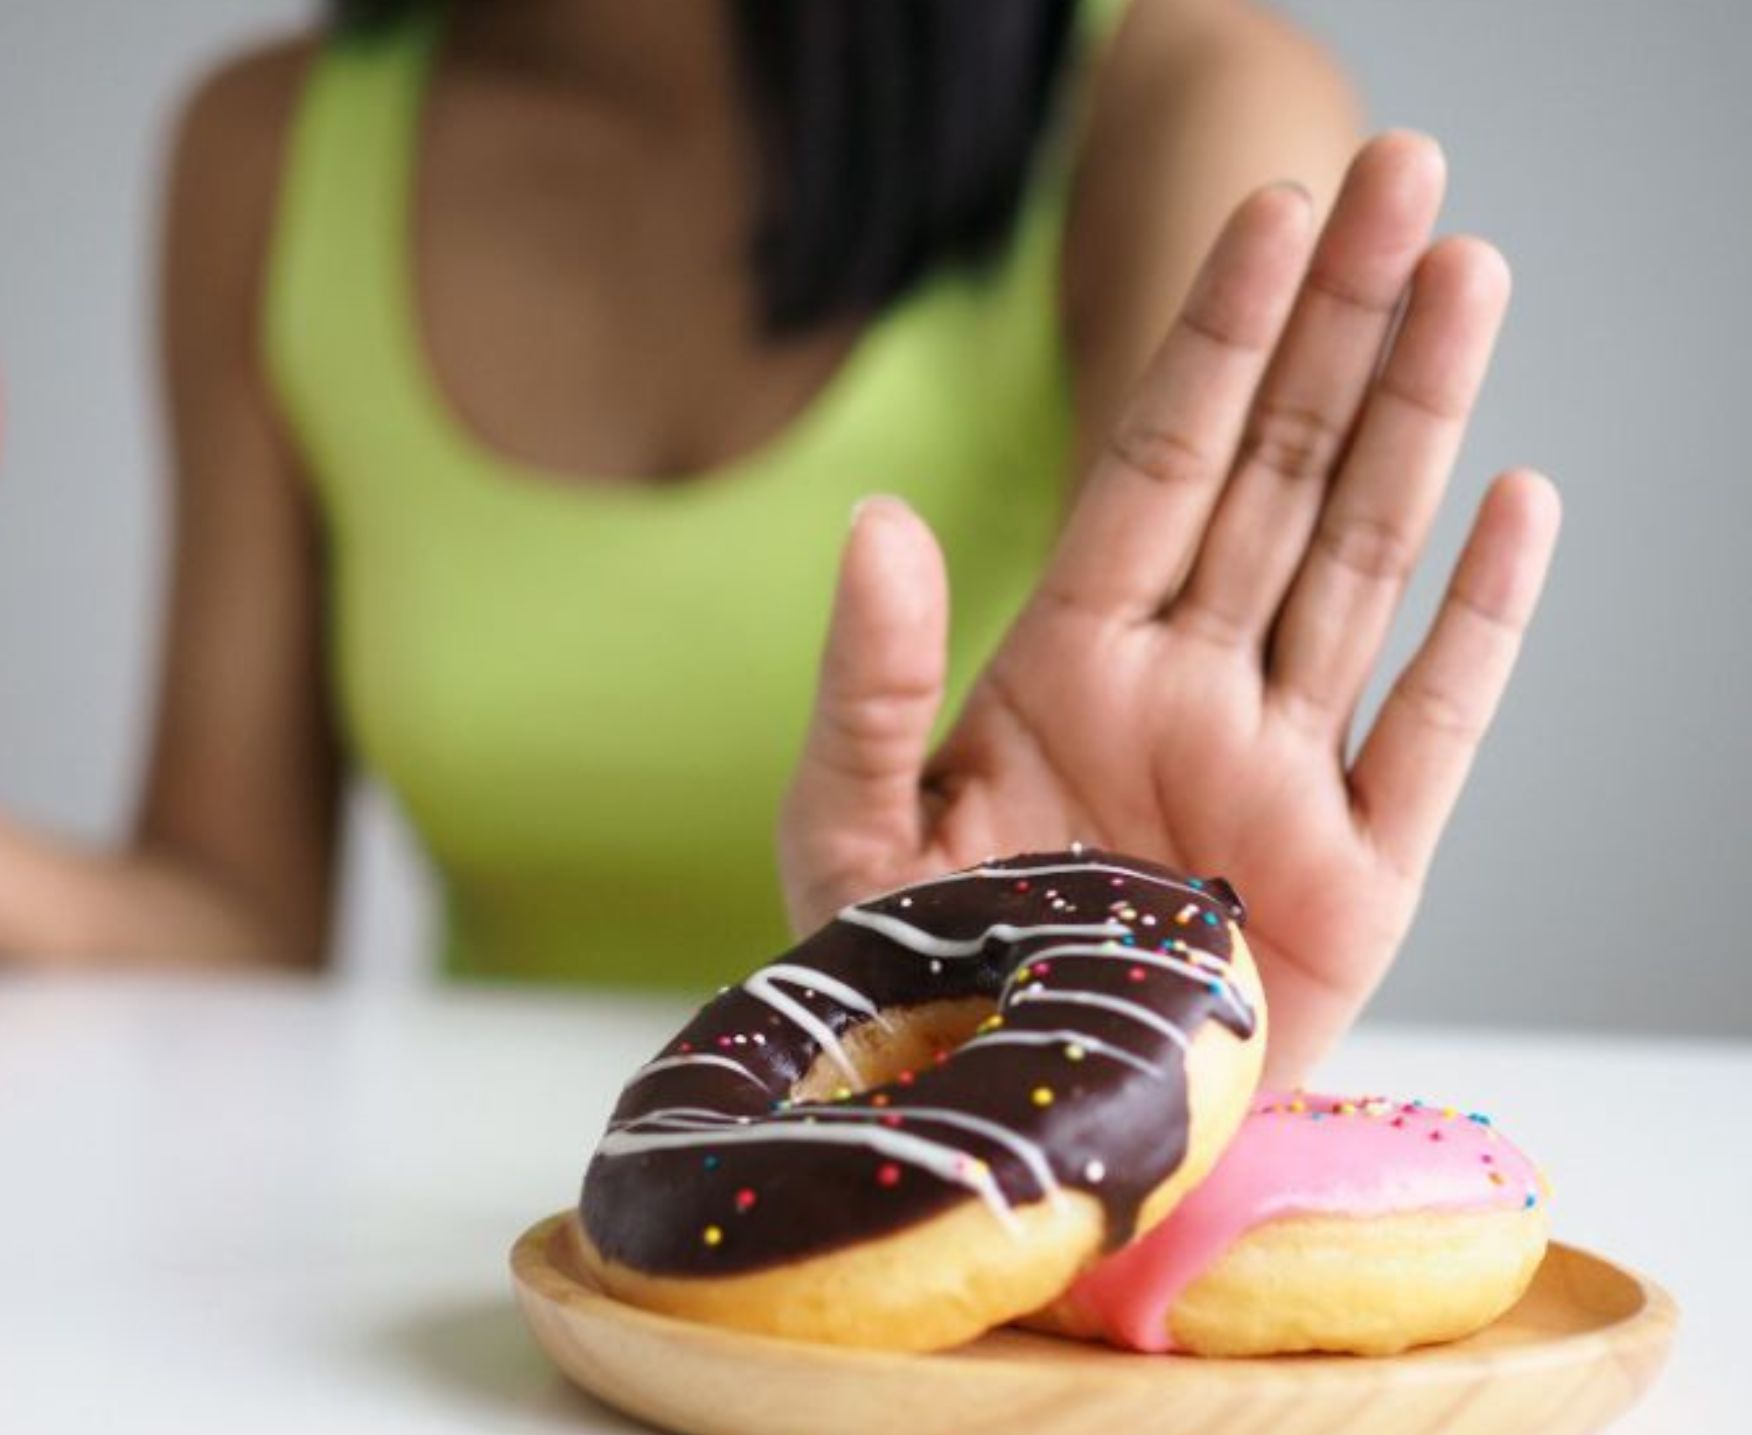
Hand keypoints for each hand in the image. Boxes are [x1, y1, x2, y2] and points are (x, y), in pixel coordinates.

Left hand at [779, 134, 1561, 1082]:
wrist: (994, 1138)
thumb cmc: (909, 991)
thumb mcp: (847, 832)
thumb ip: (867, 681)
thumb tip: (878, 519)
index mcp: (1069, 664)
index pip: (1157, 464)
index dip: (1215, 338)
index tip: (1270, 212)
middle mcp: (1187, 691)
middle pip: (1280, 474)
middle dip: (1339, 326)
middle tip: (1404, 174)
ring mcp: (1281, 774)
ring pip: (1362, 562)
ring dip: (1419, 420)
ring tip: (1466, 275)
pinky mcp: (1357, 879)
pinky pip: (1432, 729)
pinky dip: (1480, 624)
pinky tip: (1519, 503)